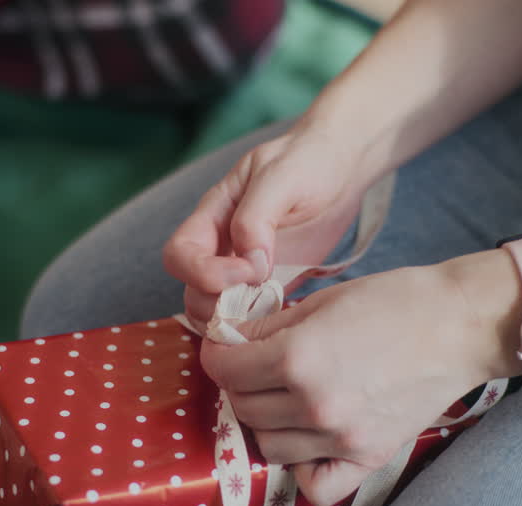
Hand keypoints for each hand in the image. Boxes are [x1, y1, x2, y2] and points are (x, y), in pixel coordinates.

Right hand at [163, 122, 373, 323]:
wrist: (343, 166)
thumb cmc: (308, 160)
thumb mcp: (281, 176)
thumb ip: (256, 217)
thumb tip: (250, 262)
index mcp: (212, 216)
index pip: (179, 256)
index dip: (204, 272)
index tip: (252, 269)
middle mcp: (221, 247)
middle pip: (193, 293)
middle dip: (219, 304)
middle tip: (264, 294)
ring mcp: (246, 271)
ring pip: (217, 312)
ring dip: (237, 322)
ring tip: (273, 309)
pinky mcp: (272, 287)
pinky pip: (253, 318)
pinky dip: (261, 328)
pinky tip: (286, 319)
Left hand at [199, 258, 510, 505]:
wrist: (461, 326)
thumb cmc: (394, 302)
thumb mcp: (321, 301)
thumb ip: (268, 328)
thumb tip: (228, 342)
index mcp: (298, 358)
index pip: (224, 370)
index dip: (219, 353)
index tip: (228, 347)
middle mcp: (314, 405)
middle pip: (243, 408)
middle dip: (242, 384)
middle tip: (259, 367)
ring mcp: (341, 438)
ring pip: (268, 446)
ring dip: (266, 422)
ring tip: (286, 398)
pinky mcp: (368, 457)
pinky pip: (314, 485)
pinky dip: (303, 468)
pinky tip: (310, 440)